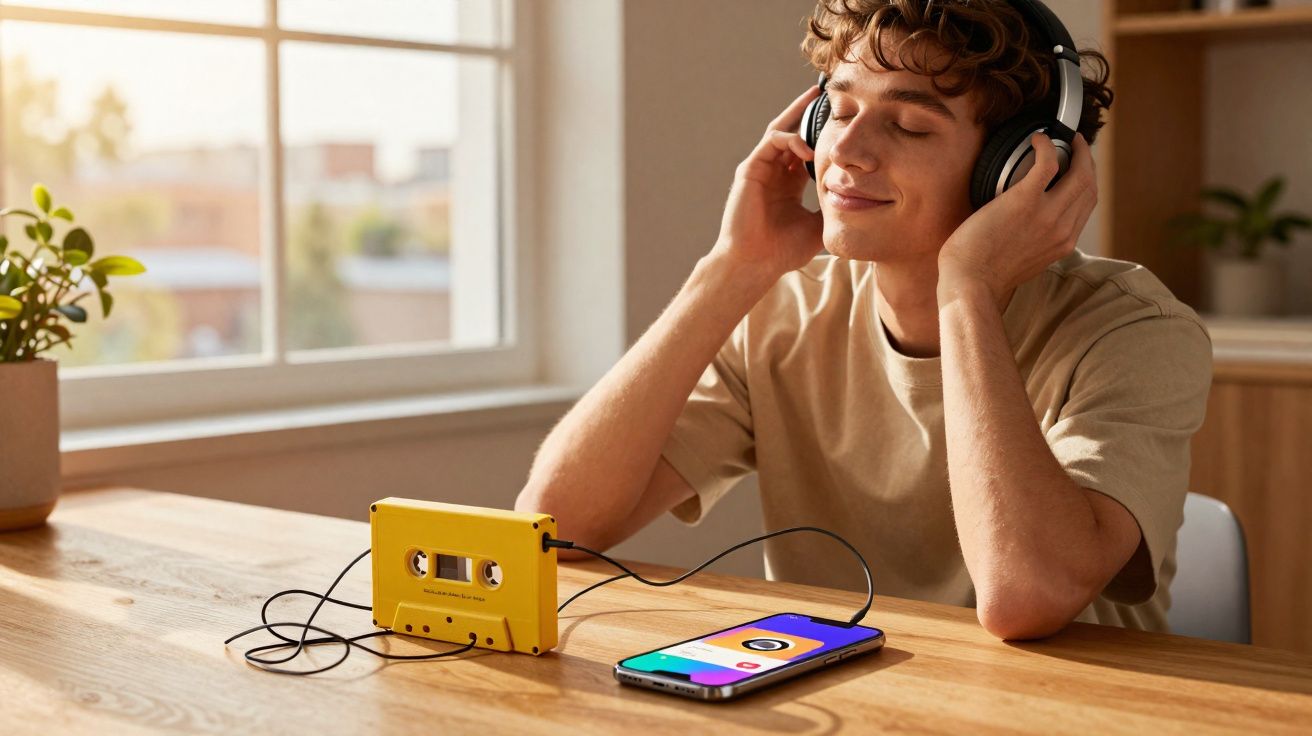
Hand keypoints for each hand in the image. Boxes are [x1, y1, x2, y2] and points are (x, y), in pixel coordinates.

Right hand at [708, 85, 825, 285]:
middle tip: (828, 92)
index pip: (806, 149)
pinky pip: (772, 142)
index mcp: (788, 184)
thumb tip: (859, 197)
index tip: (842, 120)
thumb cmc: (783, 251)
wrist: (756, 263)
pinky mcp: (751, 170)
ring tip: (819, 101)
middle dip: (808, 111)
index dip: (821, 133)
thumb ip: (831, 207)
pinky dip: (791, 139)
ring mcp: (761, 169)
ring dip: (800, 116)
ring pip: (781, 130)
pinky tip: (810, 148)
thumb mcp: (818, 225)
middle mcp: (774, 172)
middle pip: (792, 131)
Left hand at [938, 132, 1096, 304]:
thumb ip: (1036, 244)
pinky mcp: (1025, 201)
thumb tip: (1028, 227)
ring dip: (1076, 150)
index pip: (1087, 204)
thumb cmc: (983, 274)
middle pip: (1089, 186)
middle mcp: (1062, 230)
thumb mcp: (1024, 262)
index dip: (1087, 180)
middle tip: (1076, 144)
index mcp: (1063, 244)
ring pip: (1079, 173)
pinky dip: (1046, 146)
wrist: (969, 284)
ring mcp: (1047, 215)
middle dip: (1087, 160)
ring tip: (1065, 138)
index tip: (1078, 167)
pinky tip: (1038, 139)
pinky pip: (1047, 163)